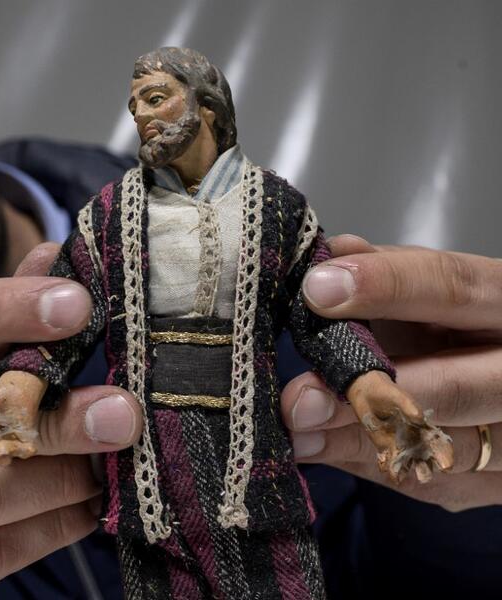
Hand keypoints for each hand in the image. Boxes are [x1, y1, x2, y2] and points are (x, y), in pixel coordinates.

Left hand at [281, 235, 501, 510]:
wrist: (499, 383)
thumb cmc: (452, 325)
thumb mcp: (428, 291)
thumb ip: (387, 272)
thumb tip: (335, 252)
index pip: (455, 287)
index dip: (386, 287)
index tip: (315, 291)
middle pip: (461, 389)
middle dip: (373, 394)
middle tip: (299, 398)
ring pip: (444, 449)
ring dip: (359, 442)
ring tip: (297, 434)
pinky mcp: (500, 484)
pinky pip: (434, 485)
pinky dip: (371, 466)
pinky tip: (321, 450)